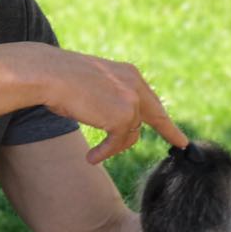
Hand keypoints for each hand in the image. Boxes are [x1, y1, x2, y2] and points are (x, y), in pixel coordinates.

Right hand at [49, 53, 187, 163]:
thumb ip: (113, 100)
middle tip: (181, 143)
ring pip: (130, 135)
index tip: (181, 137)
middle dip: (168, 131)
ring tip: (95, 153)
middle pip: (151, 118)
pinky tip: (91, 158)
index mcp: (130, 74)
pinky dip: (104, 153)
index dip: (166, 121)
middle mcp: (135, 85)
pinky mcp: (122, 117)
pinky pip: (117, 143)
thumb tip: (121, 127)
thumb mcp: (95, 85)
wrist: (49, 74)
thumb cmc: (62, 79)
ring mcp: (131, 101)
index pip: (152, 101)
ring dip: (113, 146)